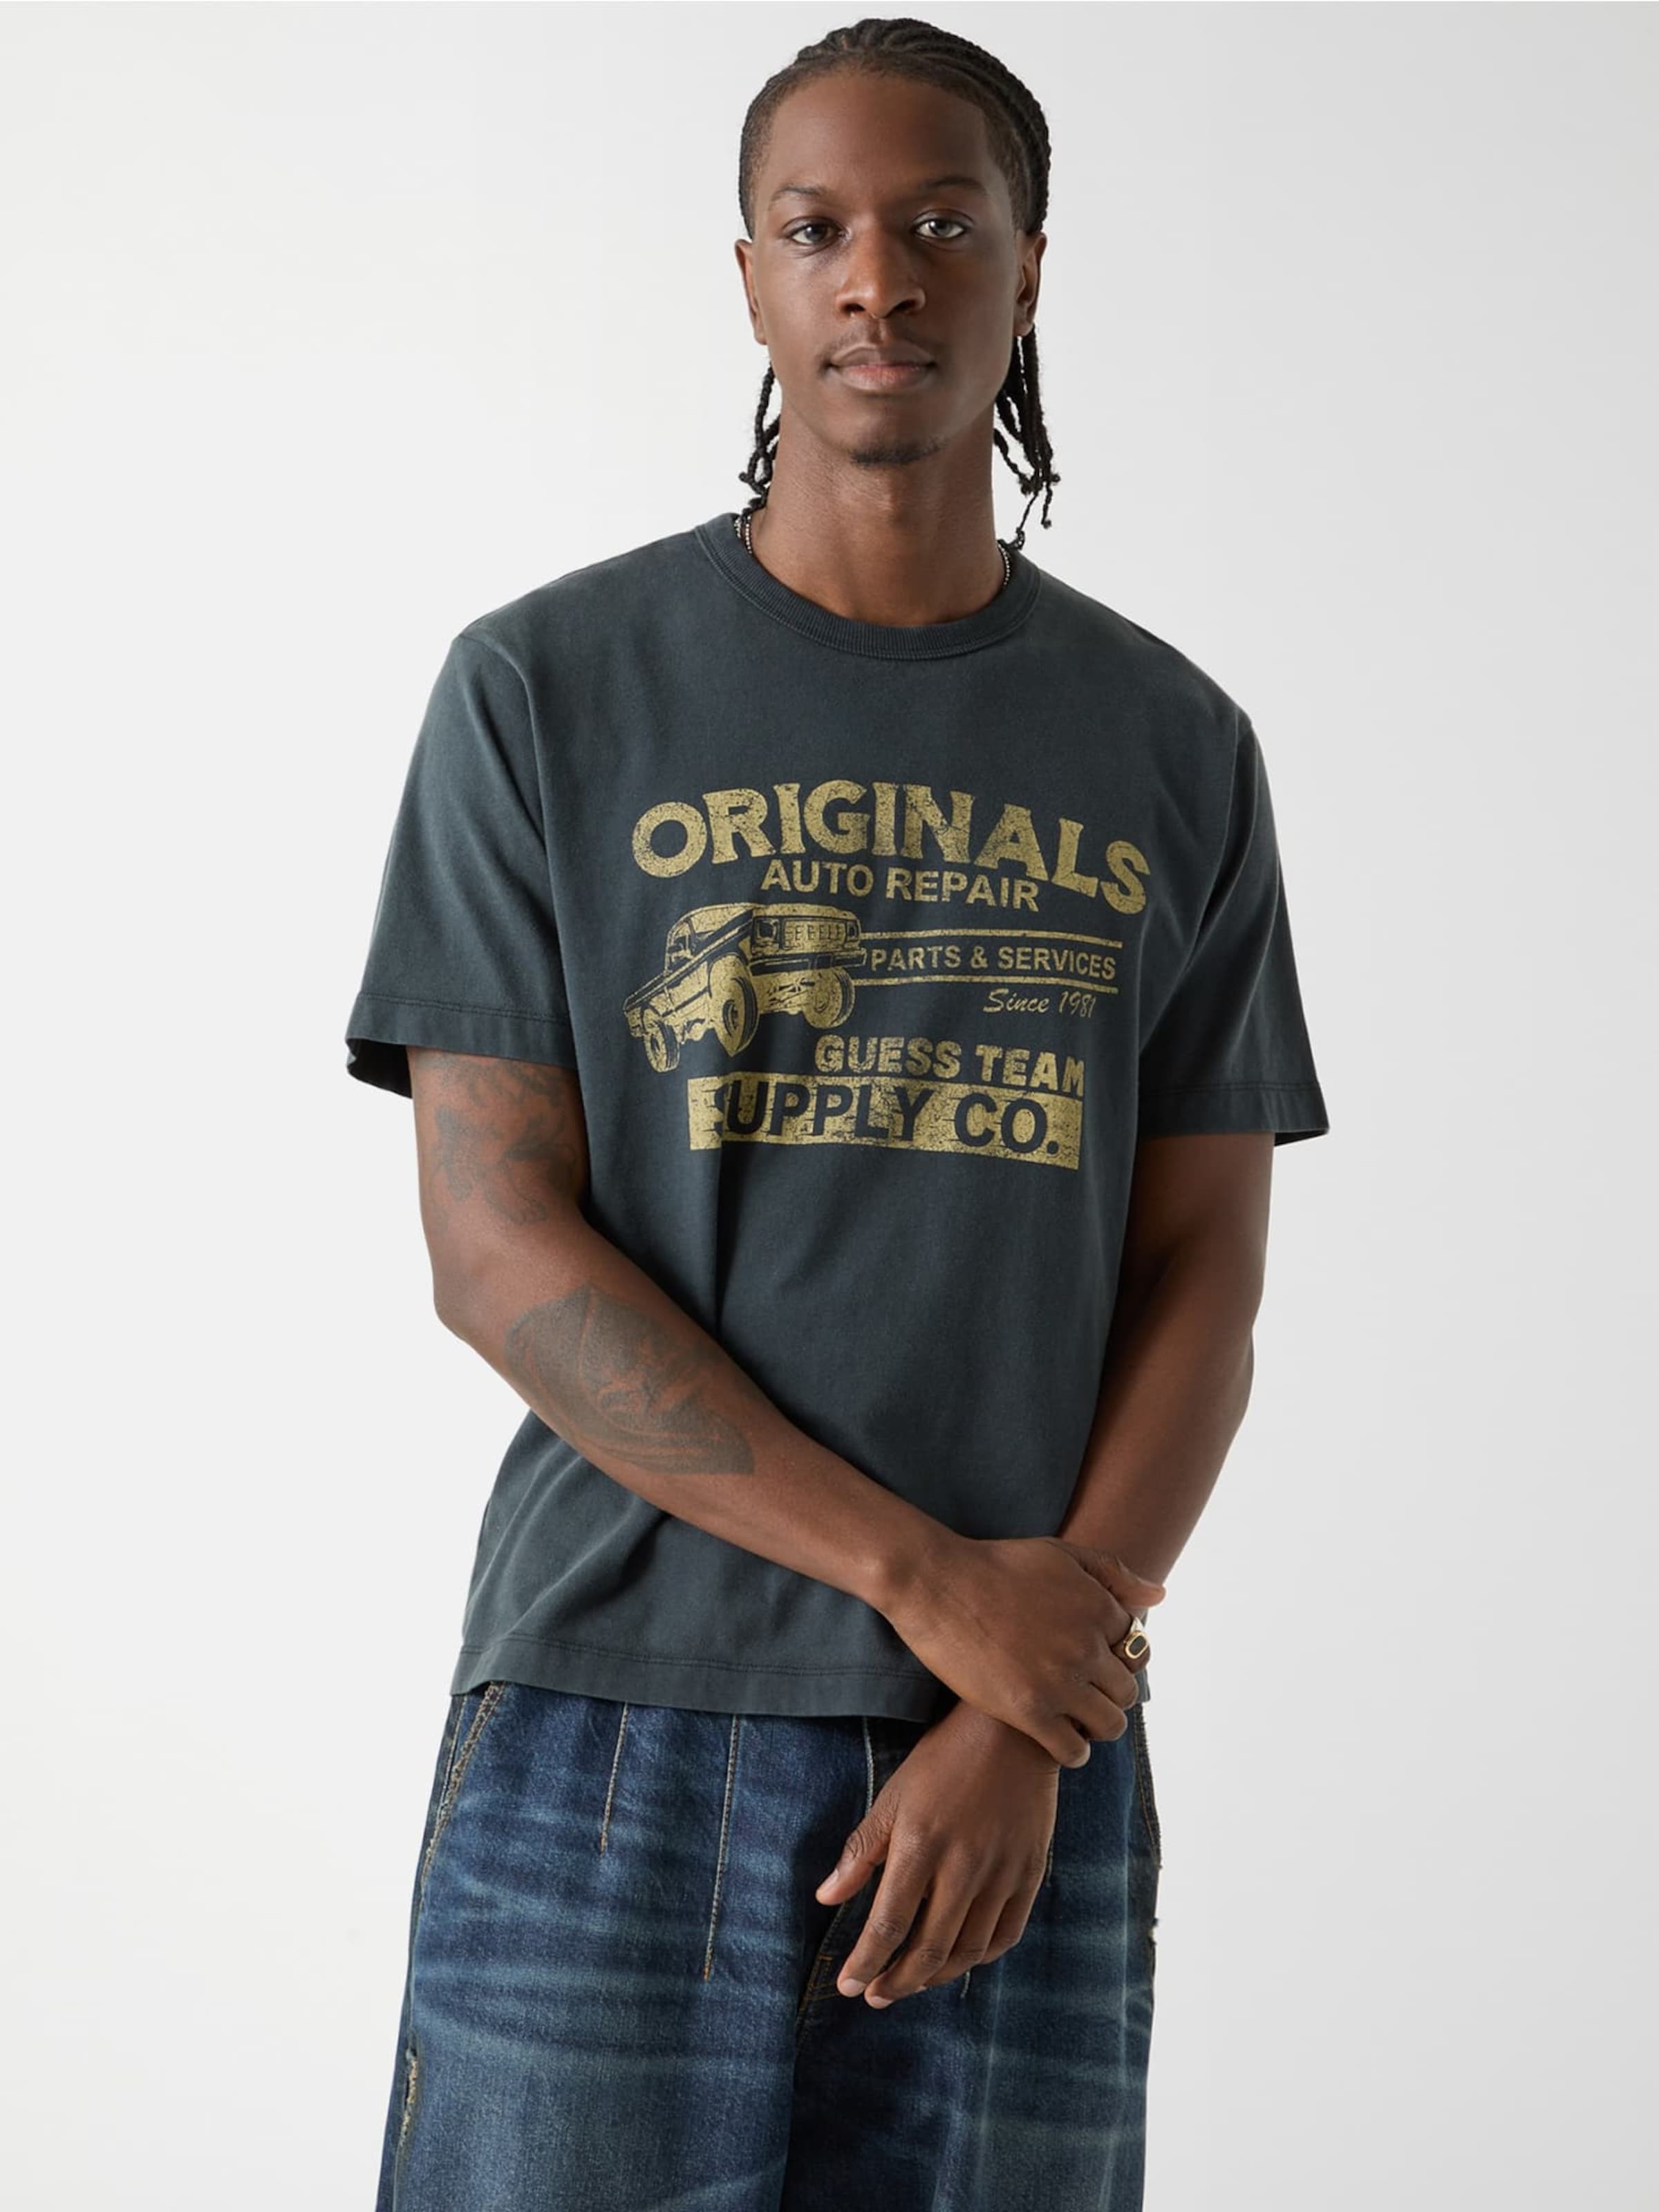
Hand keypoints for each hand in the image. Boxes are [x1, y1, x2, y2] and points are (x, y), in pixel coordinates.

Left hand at [812, 1700, 1062, 2007]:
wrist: (1014, 1732)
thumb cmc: (944, 1760)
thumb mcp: (894, 1797)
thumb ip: (862, 1852)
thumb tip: (826, 1898)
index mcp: (922, 1844)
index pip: (889, 1922)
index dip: (866, 1961)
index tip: (848, 1984)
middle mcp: (964, 1866)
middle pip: (929, 1949)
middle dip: (896, 1982)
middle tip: (874, 1995)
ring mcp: (1002, 1873)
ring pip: (967, 1951)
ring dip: (934, 1977)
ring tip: (909, 1983)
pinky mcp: (1030, 1873)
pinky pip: (1005, 1935)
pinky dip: (978, 1958)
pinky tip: (958, 1960)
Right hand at [880, 1533, 1164, 1768]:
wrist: (938, 1584)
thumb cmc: (997, 1565)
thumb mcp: (1060, 1554)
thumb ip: (1113, 1572)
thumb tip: (1160, 1597)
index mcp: (1099, 1608)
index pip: (1137, 1648)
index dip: (1117, 1657)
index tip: (1094, 1661)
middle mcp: (1087, 1646)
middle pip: (1127, 1691)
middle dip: (1110, 1693)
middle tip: (1083, 1692)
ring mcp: (1059, 1681)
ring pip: (1109, 1725)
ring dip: (1097, 1725)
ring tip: (1074, 1718)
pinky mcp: (1028, 1710)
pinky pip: (1073, 1750)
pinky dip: (1072, 1750)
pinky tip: (1056, 1737)